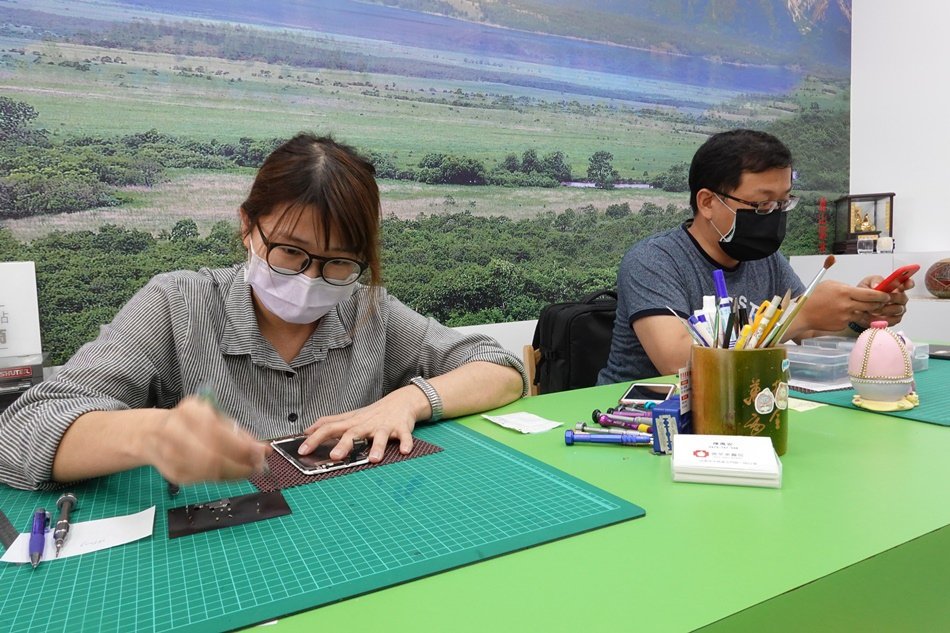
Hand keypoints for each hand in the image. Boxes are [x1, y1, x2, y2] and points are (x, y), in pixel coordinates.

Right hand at [149, 396, 270, 483]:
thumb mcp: (213, 418)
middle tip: (256, 467)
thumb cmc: (189, 423)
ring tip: (246, 471)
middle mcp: (175, 433)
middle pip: (211, 457)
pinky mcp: (173, 474)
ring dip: (233, 474)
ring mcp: (171, 456)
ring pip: (208, 472)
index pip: (219, 433)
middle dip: (240, 465)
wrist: (151, 434)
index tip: (261, 453)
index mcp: (189, 412)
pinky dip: (221, 478)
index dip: (242, 448)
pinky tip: (229, 473)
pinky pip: (203, 480)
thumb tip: (263, 450)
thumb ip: (238, 433)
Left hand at [299, 389, 422, 463]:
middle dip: (344, 445)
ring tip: (373, 459)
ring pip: (380, 436)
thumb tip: (307, 430)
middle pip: (352, 433)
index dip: (315, 438)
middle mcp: (366, 424)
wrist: (401, 401)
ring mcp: (384, 426)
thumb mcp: (349, 417)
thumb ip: (330, 423)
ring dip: (377, 447)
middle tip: (334, 457)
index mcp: (352, 423)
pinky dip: (405, 443)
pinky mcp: (401, 428)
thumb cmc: (372, 414)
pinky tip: (405, 451)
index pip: (329, 427)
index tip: (303, 450)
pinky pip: (404, 436)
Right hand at [796, 280, 891, 333]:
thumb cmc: (814, 297)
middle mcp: (847, 305)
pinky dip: (852, 317)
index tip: (886, 295)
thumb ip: (845, 285)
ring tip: (861, 308)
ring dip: (865, 311)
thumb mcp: (829, 284)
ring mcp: (845, 317)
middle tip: (881, 302)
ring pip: (864, 314)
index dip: (881, 295)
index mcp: (845, 292)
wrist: (803, 314)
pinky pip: (852, 320)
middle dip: (879, 304)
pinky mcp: (842, 325)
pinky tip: (844, 314)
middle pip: (872, 305)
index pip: (871, 294)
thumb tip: (859, 287)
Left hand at [857, 274, 912, 326]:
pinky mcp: (896, 319)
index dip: (909, 283)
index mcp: (896, 287)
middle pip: (902, 298)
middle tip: (879, 300)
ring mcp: (899, 309)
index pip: (906, 283)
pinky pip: (893, 320)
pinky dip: (883, 318)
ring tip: (872, 309)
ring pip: (898, 309)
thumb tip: (877, 284)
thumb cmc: (865, 293)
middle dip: (891, 299)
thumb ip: (874, 281)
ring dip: (884, 309)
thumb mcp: (867, 283)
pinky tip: (874, 317)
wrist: (858, 309)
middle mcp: (900, 298)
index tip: (908, 284)